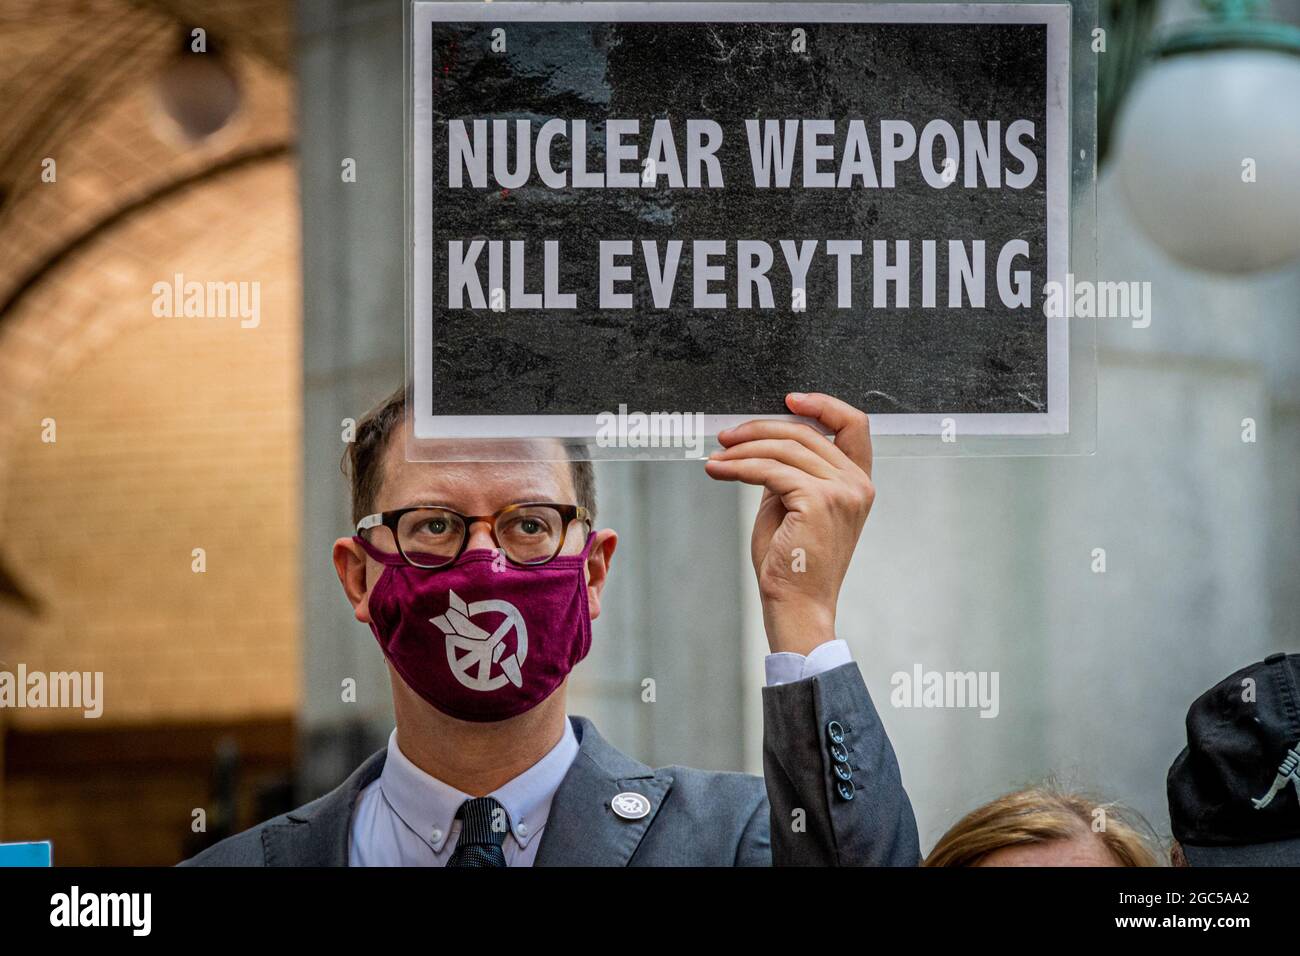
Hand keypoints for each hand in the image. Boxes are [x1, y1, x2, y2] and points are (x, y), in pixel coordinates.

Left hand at [704, 393, 874, 655]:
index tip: (788, 398)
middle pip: (806, 433)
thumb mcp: (792, 507)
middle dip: (760, 429)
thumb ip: (790, 473)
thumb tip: (762, 443)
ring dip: (743, 450)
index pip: (854, 425)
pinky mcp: (818, 501)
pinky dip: (739, 467)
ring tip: (716, 458)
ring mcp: (842, 492)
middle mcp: (858, 484)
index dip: (823, 405)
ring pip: (784, 449)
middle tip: (726, 436)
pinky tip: (717, 470)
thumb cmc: (792, 565)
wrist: (796, 606)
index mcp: (859, 483)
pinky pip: (770, 470)